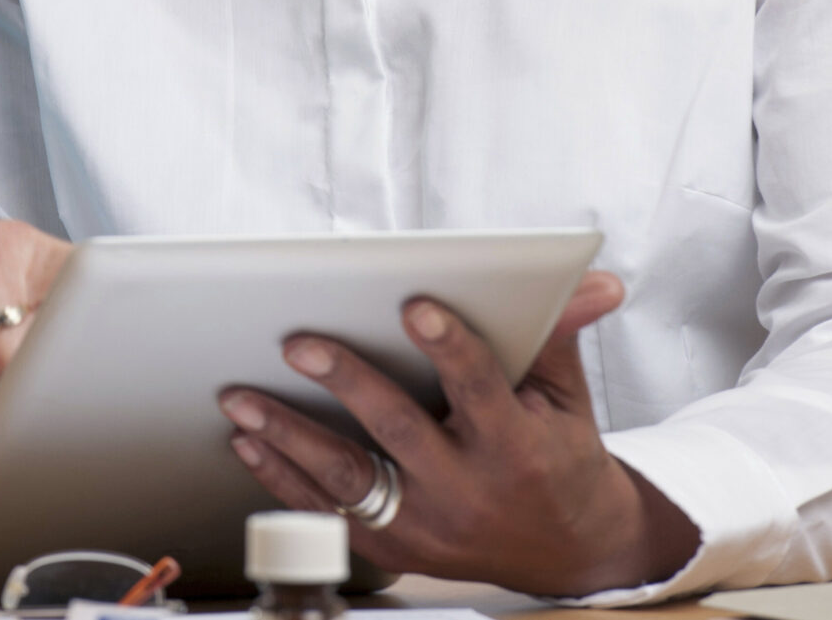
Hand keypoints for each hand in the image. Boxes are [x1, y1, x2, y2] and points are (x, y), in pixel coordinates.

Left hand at [216, 272, 699, 596]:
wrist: (570, 552)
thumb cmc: (559, 457)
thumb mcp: (566, 396)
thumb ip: (556, 333)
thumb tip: (591, 278)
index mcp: (516, 447)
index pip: (479, 389)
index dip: (449, 347)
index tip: (414, 307)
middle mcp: (468, 493)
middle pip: (398, 432)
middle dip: (346, 383)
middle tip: (298, 344)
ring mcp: (428, 529)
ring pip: (349, 482)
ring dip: (288, 436)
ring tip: (240, 398)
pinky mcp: (398, 551)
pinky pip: (330, 516)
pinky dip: (283, 480)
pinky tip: (249, 443)